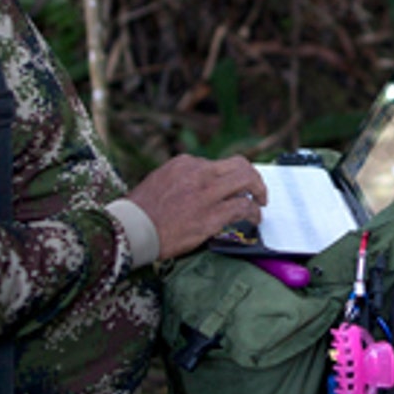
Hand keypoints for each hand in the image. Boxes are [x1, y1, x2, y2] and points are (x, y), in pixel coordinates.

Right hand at [126, 155, 266, 258]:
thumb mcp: (161, 180)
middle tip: (258, 190)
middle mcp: (199, 173)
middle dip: (253, 177)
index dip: (230, 176)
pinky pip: (244, 207)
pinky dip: (254, 212)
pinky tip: (255, 219)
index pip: (218, 164)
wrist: (132, 229)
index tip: (234, 187)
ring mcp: (207, 193)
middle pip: (240, 165)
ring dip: (259, 191)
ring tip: (261, 203)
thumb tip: (200, 186)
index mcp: (185, 163)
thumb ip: (182, 178)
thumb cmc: (142, 211)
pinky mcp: (212, 215)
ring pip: (247, 181)